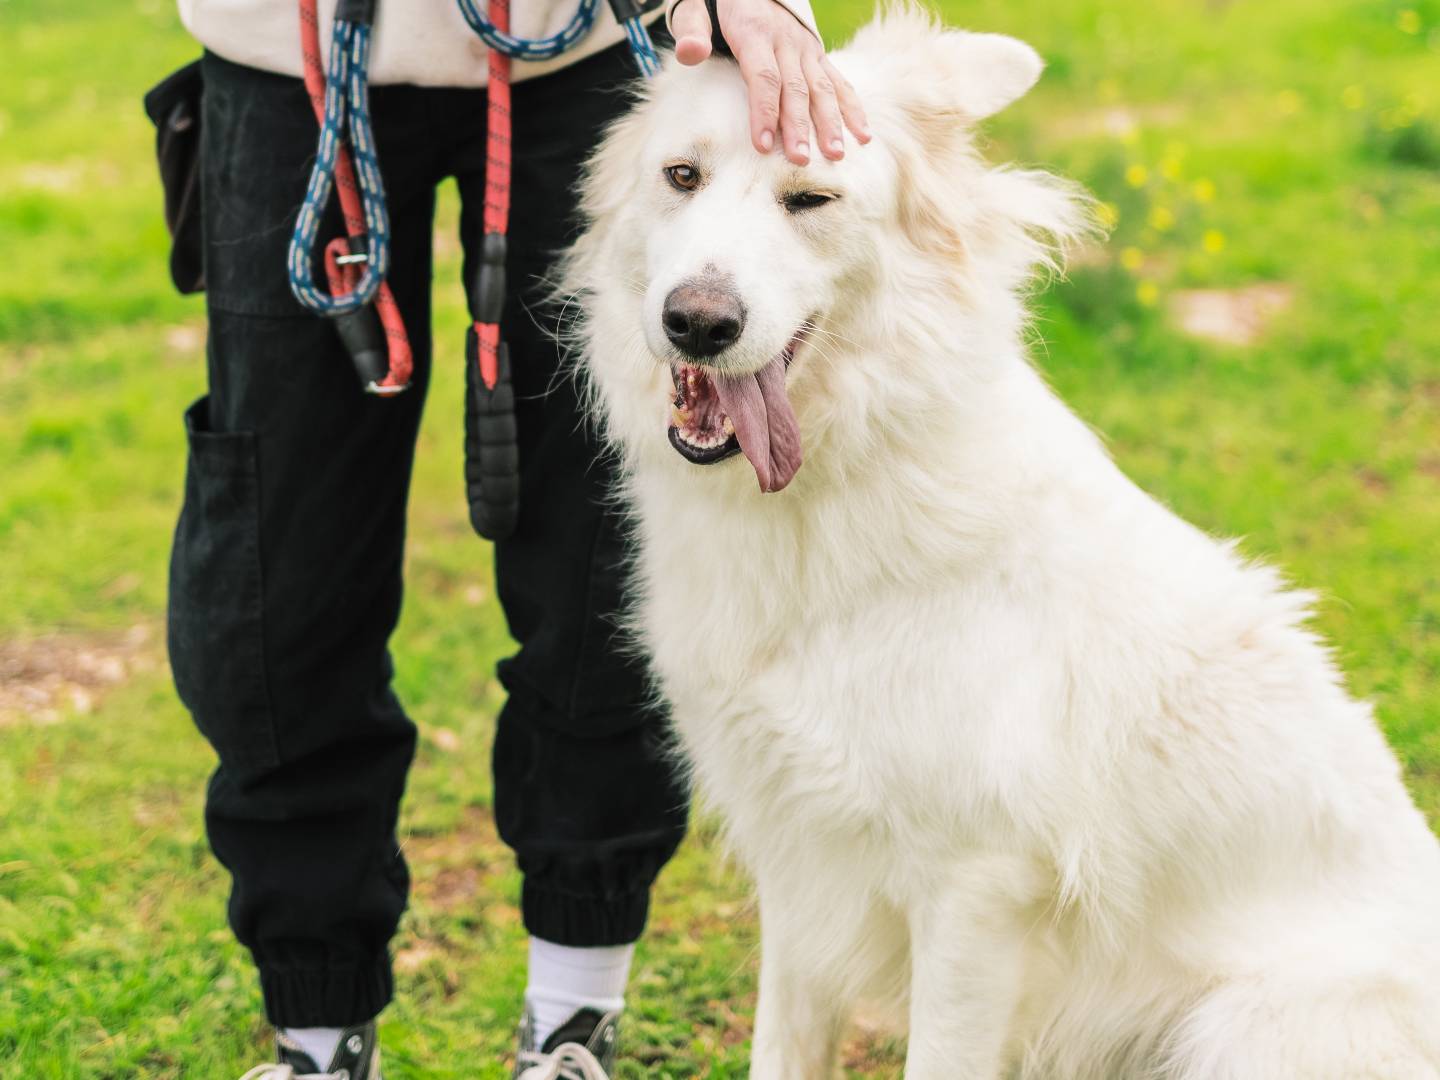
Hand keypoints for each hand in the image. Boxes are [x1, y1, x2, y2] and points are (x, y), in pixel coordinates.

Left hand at [671, 0, 869, 164]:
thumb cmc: (718, 7)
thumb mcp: (695, 10)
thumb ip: (692, 31)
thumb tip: (690, 52)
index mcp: (755, 33)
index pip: (763, 77)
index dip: (764, 111)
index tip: (764, 145)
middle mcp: (786, 42)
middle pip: (795, 89)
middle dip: (799, 126)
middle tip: (801, 160)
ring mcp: (806, 50)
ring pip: (821, 88)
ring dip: (831, 122)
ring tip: (836, 154)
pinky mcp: (818, 56)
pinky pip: (839, 82)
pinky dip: (852, 109)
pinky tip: (862, 136)